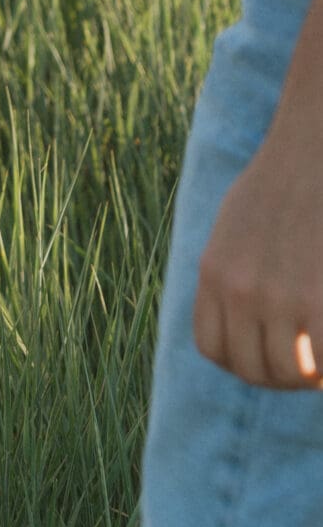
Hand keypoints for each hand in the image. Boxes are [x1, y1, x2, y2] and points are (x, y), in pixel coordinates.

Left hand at [193, 131, 322, 388]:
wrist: (314, 151)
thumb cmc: (284, 183)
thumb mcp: (237, 225)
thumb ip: (232, 270)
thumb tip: (239, 314)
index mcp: (214, 272)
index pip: (214, 349)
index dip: (244, 362)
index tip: (272, 355)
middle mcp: (238, 289)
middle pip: (252, 368)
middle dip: (282, 375)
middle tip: (308, 363)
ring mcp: (278, 296)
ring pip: (288, 372)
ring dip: (309, 375)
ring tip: (321, 357)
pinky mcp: (317, 300)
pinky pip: (321, 363)